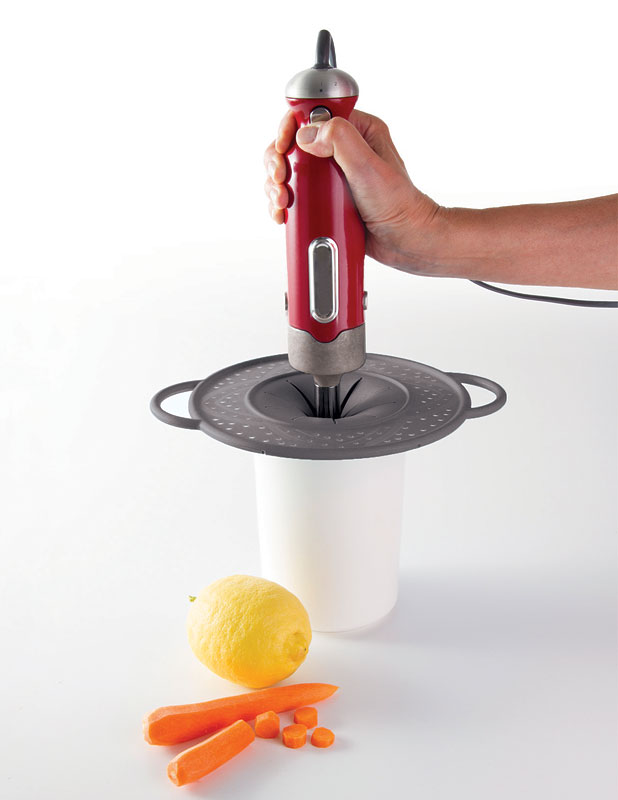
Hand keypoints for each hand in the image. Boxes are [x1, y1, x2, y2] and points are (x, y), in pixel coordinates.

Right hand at [263, 109, 441, 271]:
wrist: (406, 241)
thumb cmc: (399, 206)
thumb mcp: (369, 167)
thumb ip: (340, 140)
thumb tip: (306, 134)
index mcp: (357, 131)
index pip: (312, 115)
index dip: (290, 128)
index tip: (283, 147)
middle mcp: (342, 150)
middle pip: (293, 144)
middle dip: (278, 161)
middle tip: (280, 179)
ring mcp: (331, 176)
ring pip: (290, 170)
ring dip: (276, 185)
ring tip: (283, 202)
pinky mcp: (325, 199)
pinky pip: (296, 195)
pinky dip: (283, 203)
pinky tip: (284, 213)